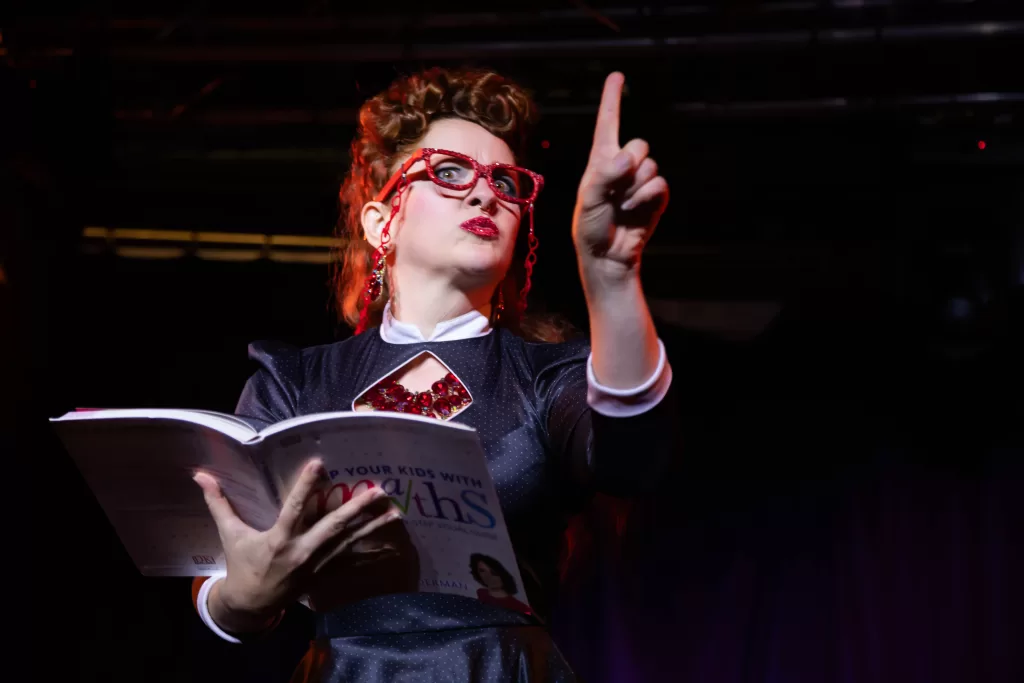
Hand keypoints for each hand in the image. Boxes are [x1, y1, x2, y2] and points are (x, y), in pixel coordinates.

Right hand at [193, 460, 399, 632]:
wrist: (250, 605)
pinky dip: (370, 553)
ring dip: (373, 528)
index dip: (306, 486)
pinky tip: (390, 544)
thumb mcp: (229, 534)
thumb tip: (199, 475)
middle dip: (357, 508)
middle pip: (333, 527)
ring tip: (395, 512)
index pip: (294, 507)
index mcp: (278, 539)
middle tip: (378, 491)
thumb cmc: (241, 565)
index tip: (320, 464)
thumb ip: (218, 503)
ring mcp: (316, 565)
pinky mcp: (324, 575)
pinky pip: (351, 562)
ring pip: (349, 543)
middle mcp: (301, 551)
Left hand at [573, 72, 668, 277]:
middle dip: (630, 165)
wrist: (607, 256)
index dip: (612, 98)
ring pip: (650, 166)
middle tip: (615, 191)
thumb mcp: (590, 200)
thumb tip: (628, 157)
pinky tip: (635, 212)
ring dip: (636, 189)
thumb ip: (606, 175)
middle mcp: (622, 165)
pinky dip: (648, 199)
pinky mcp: (655, 196)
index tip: (617, 76)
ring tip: (622, 207)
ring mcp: (640, 180)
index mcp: (601, 160)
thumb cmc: (591, 227)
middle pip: (639, 144)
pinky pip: (660, 184)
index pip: (608, 123)